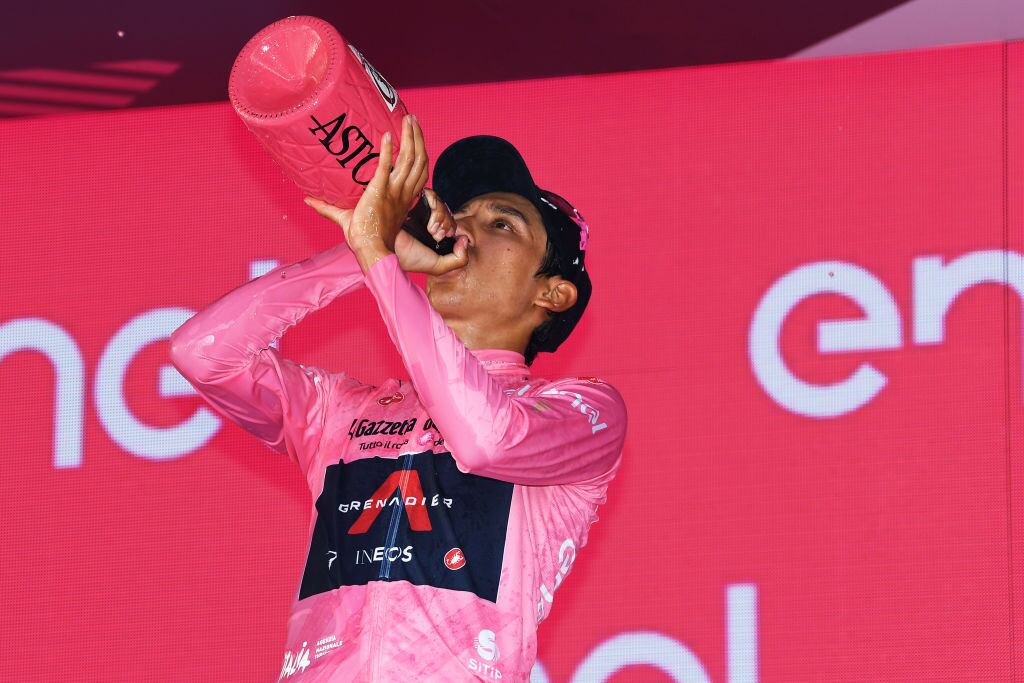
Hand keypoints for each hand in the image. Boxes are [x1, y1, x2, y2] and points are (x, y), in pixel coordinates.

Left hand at [342, 113, 426, 271]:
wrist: (369, 249)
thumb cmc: (363, 238)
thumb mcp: (346, 219)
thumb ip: (328, 208)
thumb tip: (306, 200)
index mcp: (403, 198)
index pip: (419, 172)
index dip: (420, 153)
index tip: (416, 137)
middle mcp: (402, 192)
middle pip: (419, 159)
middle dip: (418, 137)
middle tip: (414, 119)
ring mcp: (393, 191)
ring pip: (411, 159)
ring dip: (411, 137)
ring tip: (409, 119)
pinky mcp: (380, 191)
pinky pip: (387, 166)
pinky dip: (388, 150)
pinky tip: (387, 135)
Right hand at [393, 188, 468, 274]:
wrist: (387, 251)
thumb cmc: (408, 259)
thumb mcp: (438, 266)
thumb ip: (459, 260)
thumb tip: (465, 240)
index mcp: (430, 232)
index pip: (449, 222)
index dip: (452, 228)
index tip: (446, 239)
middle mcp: (425, 218)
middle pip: (447, 211)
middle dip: (447, 224)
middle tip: (437, 236)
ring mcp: (418, 208)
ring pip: (441, 203)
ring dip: (442, 218)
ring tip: (433, 231)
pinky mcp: (412, 198)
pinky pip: (432, 195)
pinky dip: (436, 208)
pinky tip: (430, 224)